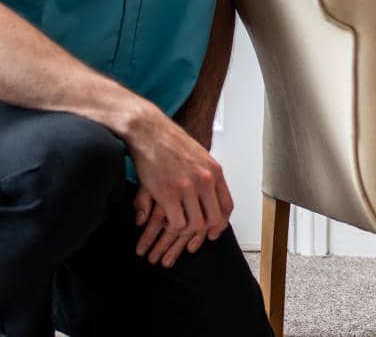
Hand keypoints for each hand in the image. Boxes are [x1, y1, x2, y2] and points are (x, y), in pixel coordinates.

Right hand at [125, 104, 232, 266]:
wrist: (148, 131)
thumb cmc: (170, 142)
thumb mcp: (199, 155)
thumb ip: (206, 176)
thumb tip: (209, 197)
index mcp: (215, 171)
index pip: (227, 205)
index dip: (221, 223)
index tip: (214, 232)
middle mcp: (205, 180)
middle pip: (213, 219)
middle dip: (204, 234)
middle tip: (193, 243)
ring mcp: (187, 188)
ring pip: (195, 224)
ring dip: (185, 234)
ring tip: (176, 236)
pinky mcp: (168, 194)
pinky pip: (176, 223)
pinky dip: (172, 229)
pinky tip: (165, 227)